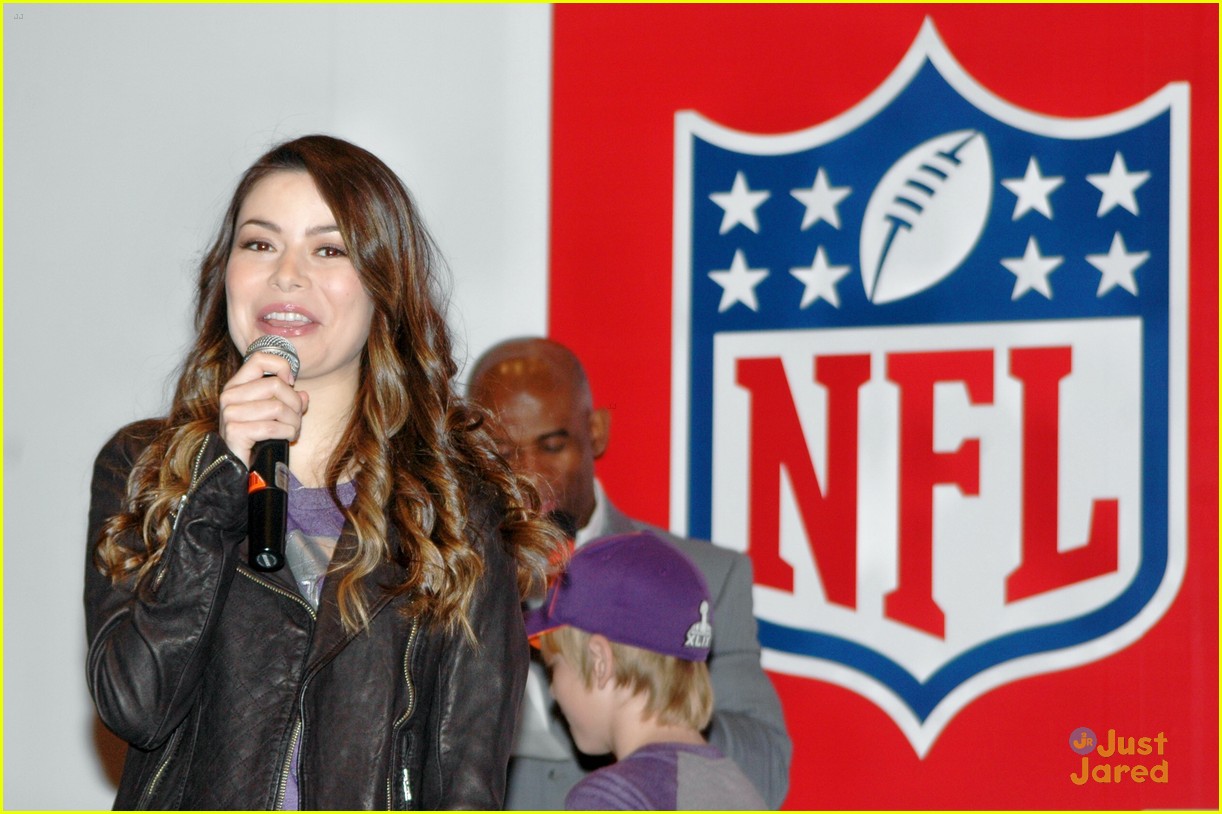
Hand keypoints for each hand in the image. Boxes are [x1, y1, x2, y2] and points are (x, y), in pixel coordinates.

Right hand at [219, 350, 309, 467]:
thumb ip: (288, 400)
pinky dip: (287, 433)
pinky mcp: (234, 431)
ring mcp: (230, 413)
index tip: (291, 382)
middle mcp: (229, 395)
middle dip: (295, 404)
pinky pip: (273, 427)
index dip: (281, 366)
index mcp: (237, 385)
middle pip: (276, 385)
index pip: (259, 359)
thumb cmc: (256, 437)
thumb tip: (303, 395)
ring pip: (278, 407)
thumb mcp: (273, 413)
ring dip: (294, 421)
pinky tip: (287, 437)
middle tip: (297, 418)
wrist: (237, 466)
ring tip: (293, 430)